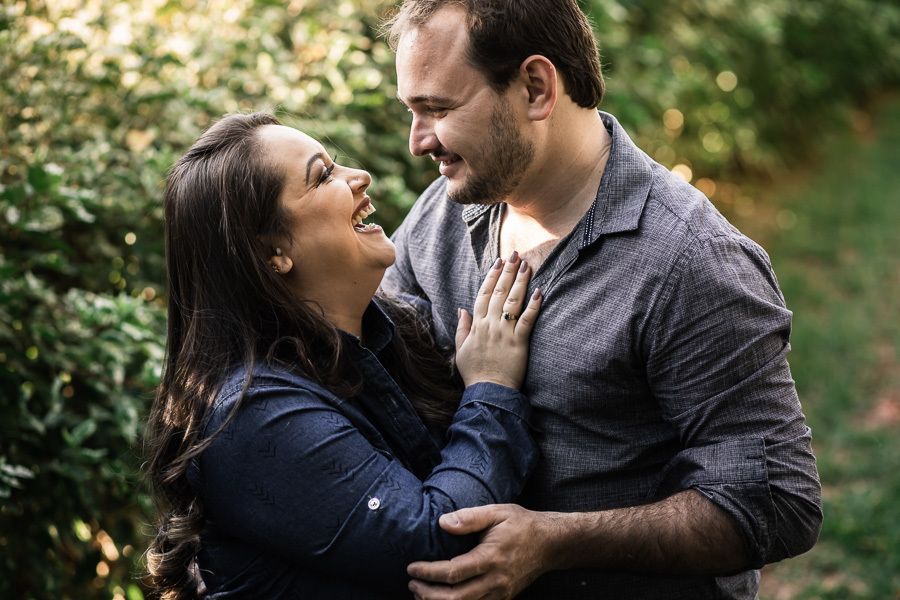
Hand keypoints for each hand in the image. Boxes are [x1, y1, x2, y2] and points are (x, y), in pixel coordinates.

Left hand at [407, 504, 553, 599]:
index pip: (453, 572)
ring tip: (421, 593)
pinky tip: (442, 598)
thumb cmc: (521, 524)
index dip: (428, 573)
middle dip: (428, 594)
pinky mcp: (503, 598)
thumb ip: (469, 517)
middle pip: (455, 598)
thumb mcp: (497, 512)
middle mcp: (495, 581)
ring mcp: (500, 593)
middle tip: (412, 584)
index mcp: (491, 558)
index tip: (411, 568)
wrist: (551, 544)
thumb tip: (442, 522)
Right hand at [455, 253, 541, 388]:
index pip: (483, 294)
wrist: (488, 392)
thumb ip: (462, 328)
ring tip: (527, 266)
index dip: (491, 276)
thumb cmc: (475, 373)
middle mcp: (490, 325)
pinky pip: (527, 320)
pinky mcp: (519, 342)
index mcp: (477, 325)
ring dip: (520, 282)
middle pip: (499, 292)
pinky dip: (533, 306)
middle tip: (515, 255)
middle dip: (508, 272)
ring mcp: (505, 332)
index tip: (498, 262)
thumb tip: (461, 309)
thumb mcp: (461, 349)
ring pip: (513, 302)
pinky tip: (539, 292)